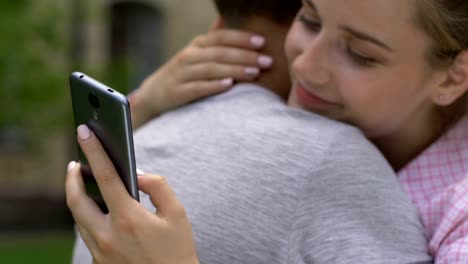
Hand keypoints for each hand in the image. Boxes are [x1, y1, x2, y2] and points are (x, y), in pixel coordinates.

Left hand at [66, 124, 198, 263]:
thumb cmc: (178, 251)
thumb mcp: (177, 214)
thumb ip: (158, 187)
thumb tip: (138, 174)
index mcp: (128, 219)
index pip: (105, 176)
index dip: (94, 150)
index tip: (84, 131)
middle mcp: (107, 236)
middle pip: (76, 200)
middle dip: (71, 178)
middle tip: (75, 163)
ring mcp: (100, 252)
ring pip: (78, 218)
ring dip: (78, 197)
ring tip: (83, 182)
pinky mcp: (99, 263)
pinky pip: (87, 234)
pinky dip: (89, 217)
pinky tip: (98, 209)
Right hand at [129, 28, 273, 127]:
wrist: (154, 93)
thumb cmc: (184, 72)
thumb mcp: (196, 52)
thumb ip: (213, 38)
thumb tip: (226, 17)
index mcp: (197, 45)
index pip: (221, 37)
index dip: (241, 38)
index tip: (262, 42)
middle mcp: (189, 56)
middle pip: (219, 53)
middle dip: (245, 56)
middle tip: (266, 61)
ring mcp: (182, 74)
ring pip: (211, 69)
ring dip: (234, 70)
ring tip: (255, 73)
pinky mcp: (178, 92)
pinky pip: (197, 88)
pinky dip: (213, 86)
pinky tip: (229, 86)